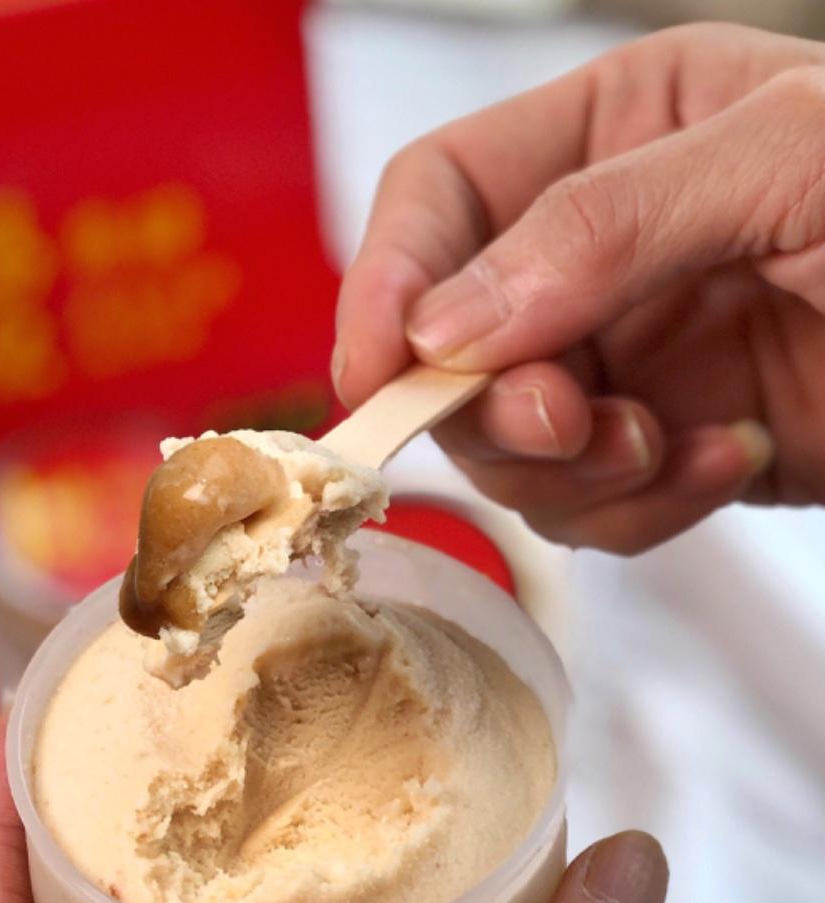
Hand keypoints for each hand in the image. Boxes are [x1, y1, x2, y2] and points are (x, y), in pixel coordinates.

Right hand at [335, 22, 824, 552]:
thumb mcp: (791, 165)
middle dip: (494, 403)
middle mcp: (599, 251)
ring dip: (570, 470)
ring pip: (506, 444)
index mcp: (616, 132)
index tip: (380, 376)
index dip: (385, 283)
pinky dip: (638, 508)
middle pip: (450, 344)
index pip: (437, 196)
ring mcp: (628, 356)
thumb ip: (605, 225)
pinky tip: (727, 466)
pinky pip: (585, 506)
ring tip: (669, 448)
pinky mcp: (662, 446)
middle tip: (571, 423)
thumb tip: (446, 326)